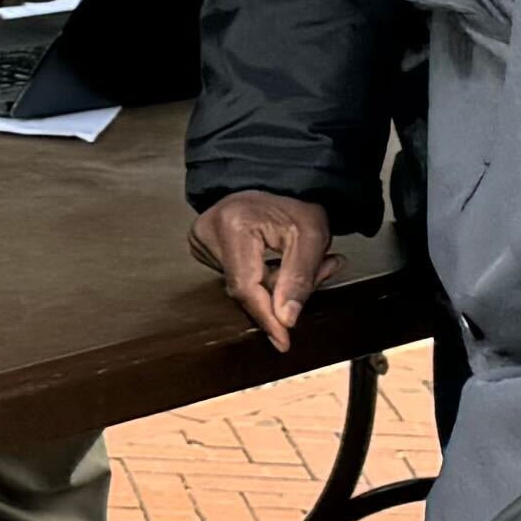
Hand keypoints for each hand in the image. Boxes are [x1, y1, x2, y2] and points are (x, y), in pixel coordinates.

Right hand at [193, 190, 334, 351]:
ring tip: (303, 262)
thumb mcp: (311, 236)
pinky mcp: (202, 246)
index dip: (266, 316)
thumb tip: (286, 319)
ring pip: (240, 284)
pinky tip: (280, 263)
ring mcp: (200, 240)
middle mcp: (207, 232)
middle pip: (244, 287)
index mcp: (232, 224)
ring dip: (274, 285)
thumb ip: (300, 278)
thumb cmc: (296, 202)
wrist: (277, 179)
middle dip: (281, 294)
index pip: (245, 285)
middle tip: (320, 273)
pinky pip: (235, 276)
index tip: (283, 341)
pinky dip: (261, 277)